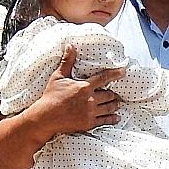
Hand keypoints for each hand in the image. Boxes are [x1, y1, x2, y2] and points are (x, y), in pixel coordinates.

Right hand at [0, 45, 124, 168]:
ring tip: (117, 103)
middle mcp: (90, 100)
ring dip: (114, 105)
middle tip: (116, 93)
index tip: (123, 71)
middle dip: (113, 93)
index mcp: (84, 87)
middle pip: (109, 95)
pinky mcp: (88, 123)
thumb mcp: (58, 77)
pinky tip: (116, 117)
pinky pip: (104, 121)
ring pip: (109, 107)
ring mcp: (90, 113)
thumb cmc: (51, 96)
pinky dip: (112, 119)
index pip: (104, 78)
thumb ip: (67, 61)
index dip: (115, 74)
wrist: (46, 117)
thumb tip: (70, 45)